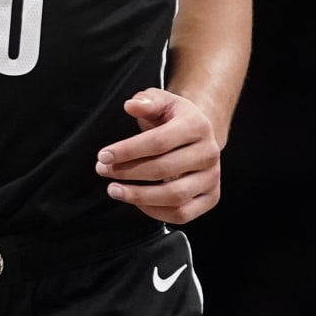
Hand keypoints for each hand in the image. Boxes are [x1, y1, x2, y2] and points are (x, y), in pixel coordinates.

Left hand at [95, 88, 221, 224]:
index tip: (104, 155)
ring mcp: (212, 178)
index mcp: (197, 126)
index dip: (128, 151)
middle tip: (103, 170)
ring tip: (115, 190)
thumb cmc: (174, 118)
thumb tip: (131, 105)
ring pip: (174, 196)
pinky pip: (182, 214)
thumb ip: (146, 101)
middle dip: (128, 172)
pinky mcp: (211, 197)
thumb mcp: (161, 101)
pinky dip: (155, 212)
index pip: (158, 142)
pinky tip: (137, 202)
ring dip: (139, 197)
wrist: (199, 134)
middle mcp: (209, 153)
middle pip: (163, 169)